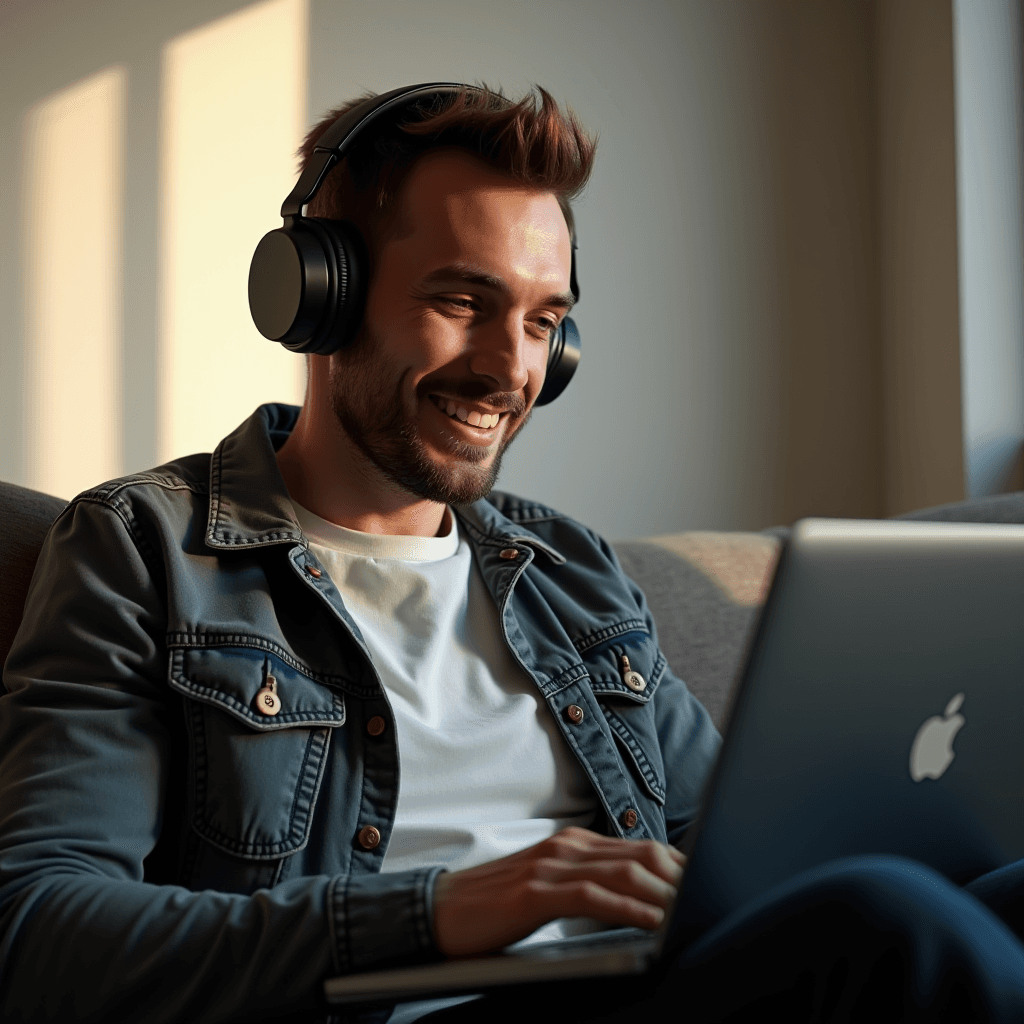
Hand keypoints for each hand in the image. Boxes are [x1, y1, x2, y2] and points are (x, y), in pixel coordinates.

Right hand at [431, 826, 684, 956]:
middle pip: (641, 854)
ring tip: (694, 910)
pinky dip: (628, 908)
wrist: (439, 910)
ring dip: (664, 892)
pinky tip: (651, 921)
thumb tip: (636, 904)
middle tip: (715, 897)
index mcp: (573, 844)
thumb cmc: (496, 907)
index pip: (640, 848)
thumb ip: (588, 887)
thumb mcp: (549, 890)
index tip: (709, 883)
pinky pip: (592, 896)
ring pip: (623, 871)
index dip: (679, 865)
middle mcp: (567, 847)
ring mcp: (551, 866)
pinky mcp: (535, 891)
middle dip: (682, 876)